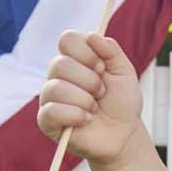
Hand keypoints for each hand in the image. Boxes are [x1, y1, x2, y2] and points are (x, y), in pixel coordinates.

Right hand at [37, 27, 148, 168]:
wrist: (124, 135)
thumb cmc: (122, 103)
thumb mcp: (125, 73)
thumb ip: (111, 51)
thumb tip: (92, 35)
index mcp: (74, 59)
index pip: (67, 39)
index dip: (88, 53)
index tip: (103, 68)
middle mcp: (57, 75)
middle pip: (60, 64)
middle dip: (90, 81)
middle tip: (101, 93)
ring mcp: (50, 97)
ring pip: (56, 88)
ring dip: (85, 100)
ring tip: (94, 109)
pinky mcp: (46, 121)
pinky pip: (52, 111)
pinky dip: (75, 115)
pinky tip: (86, 120)